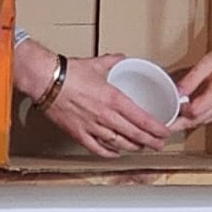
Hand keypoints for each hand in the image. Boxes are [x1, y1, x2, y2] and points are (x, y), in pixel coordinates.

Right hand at [17, 43, 171, 156]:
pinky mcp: (79, 134)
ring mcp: (92, 127)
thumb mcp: (97, 64)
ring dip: (133, 147)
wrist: (46, 81)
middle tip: (159, 144)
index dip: (157, 129)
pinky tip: (115, 152)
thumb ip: (113, 62)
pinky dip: (109, 153)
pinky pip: (98, 149)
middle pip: (135, 135)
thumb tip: (122, 59)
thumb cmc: (69, 73)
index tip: (165, 132)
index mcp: (114, 99)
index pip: (143, 120)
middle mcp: (106, 116)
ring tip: (141, 148)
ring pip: (119, 144)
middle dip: (150, 141)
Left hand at [174, 37, 211, 128]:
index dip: (180, 111)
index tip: (168, 106)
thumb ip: (193, 77)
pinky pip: (207, 121)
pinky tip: (184, 116)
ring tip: (168, 120)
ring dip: (184, 123)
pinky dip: (194, 120)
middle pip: (196, 121)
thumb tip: (178, 91)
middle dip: (178, 122)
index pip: (196, 110)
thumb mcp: (209, 61)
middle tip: (160, 122)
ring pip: (201, 123)